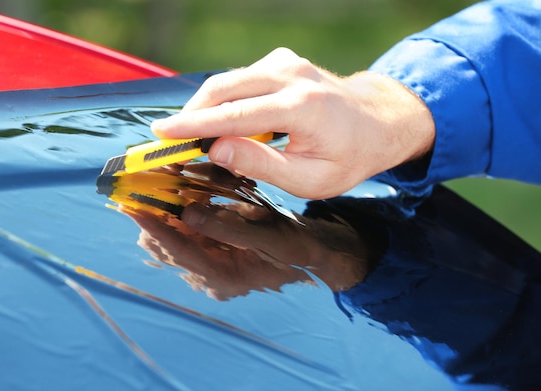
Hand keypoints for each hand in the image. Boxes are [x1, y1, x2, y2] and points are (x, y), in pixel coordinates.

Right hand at [151, 47, 434, 198]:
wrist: (378, 123)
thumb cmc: (347, 157)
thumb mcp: (311, 179)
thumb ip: (262, 166)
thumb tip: (216, 149)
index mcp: (301, 108)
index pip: (233, 115)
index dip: (193, 125)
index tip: (162, 134)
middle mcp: (292, 76)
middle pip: (223, 88)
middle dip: (191, 113)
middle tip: (170, 138)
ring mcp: (287, 63)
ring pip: (229, 80)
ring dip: (206, 105)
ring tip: (193, 134)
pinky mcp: (282, 61)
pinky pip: (242, 78)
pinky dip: (225, 98)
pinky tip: (226, 120)